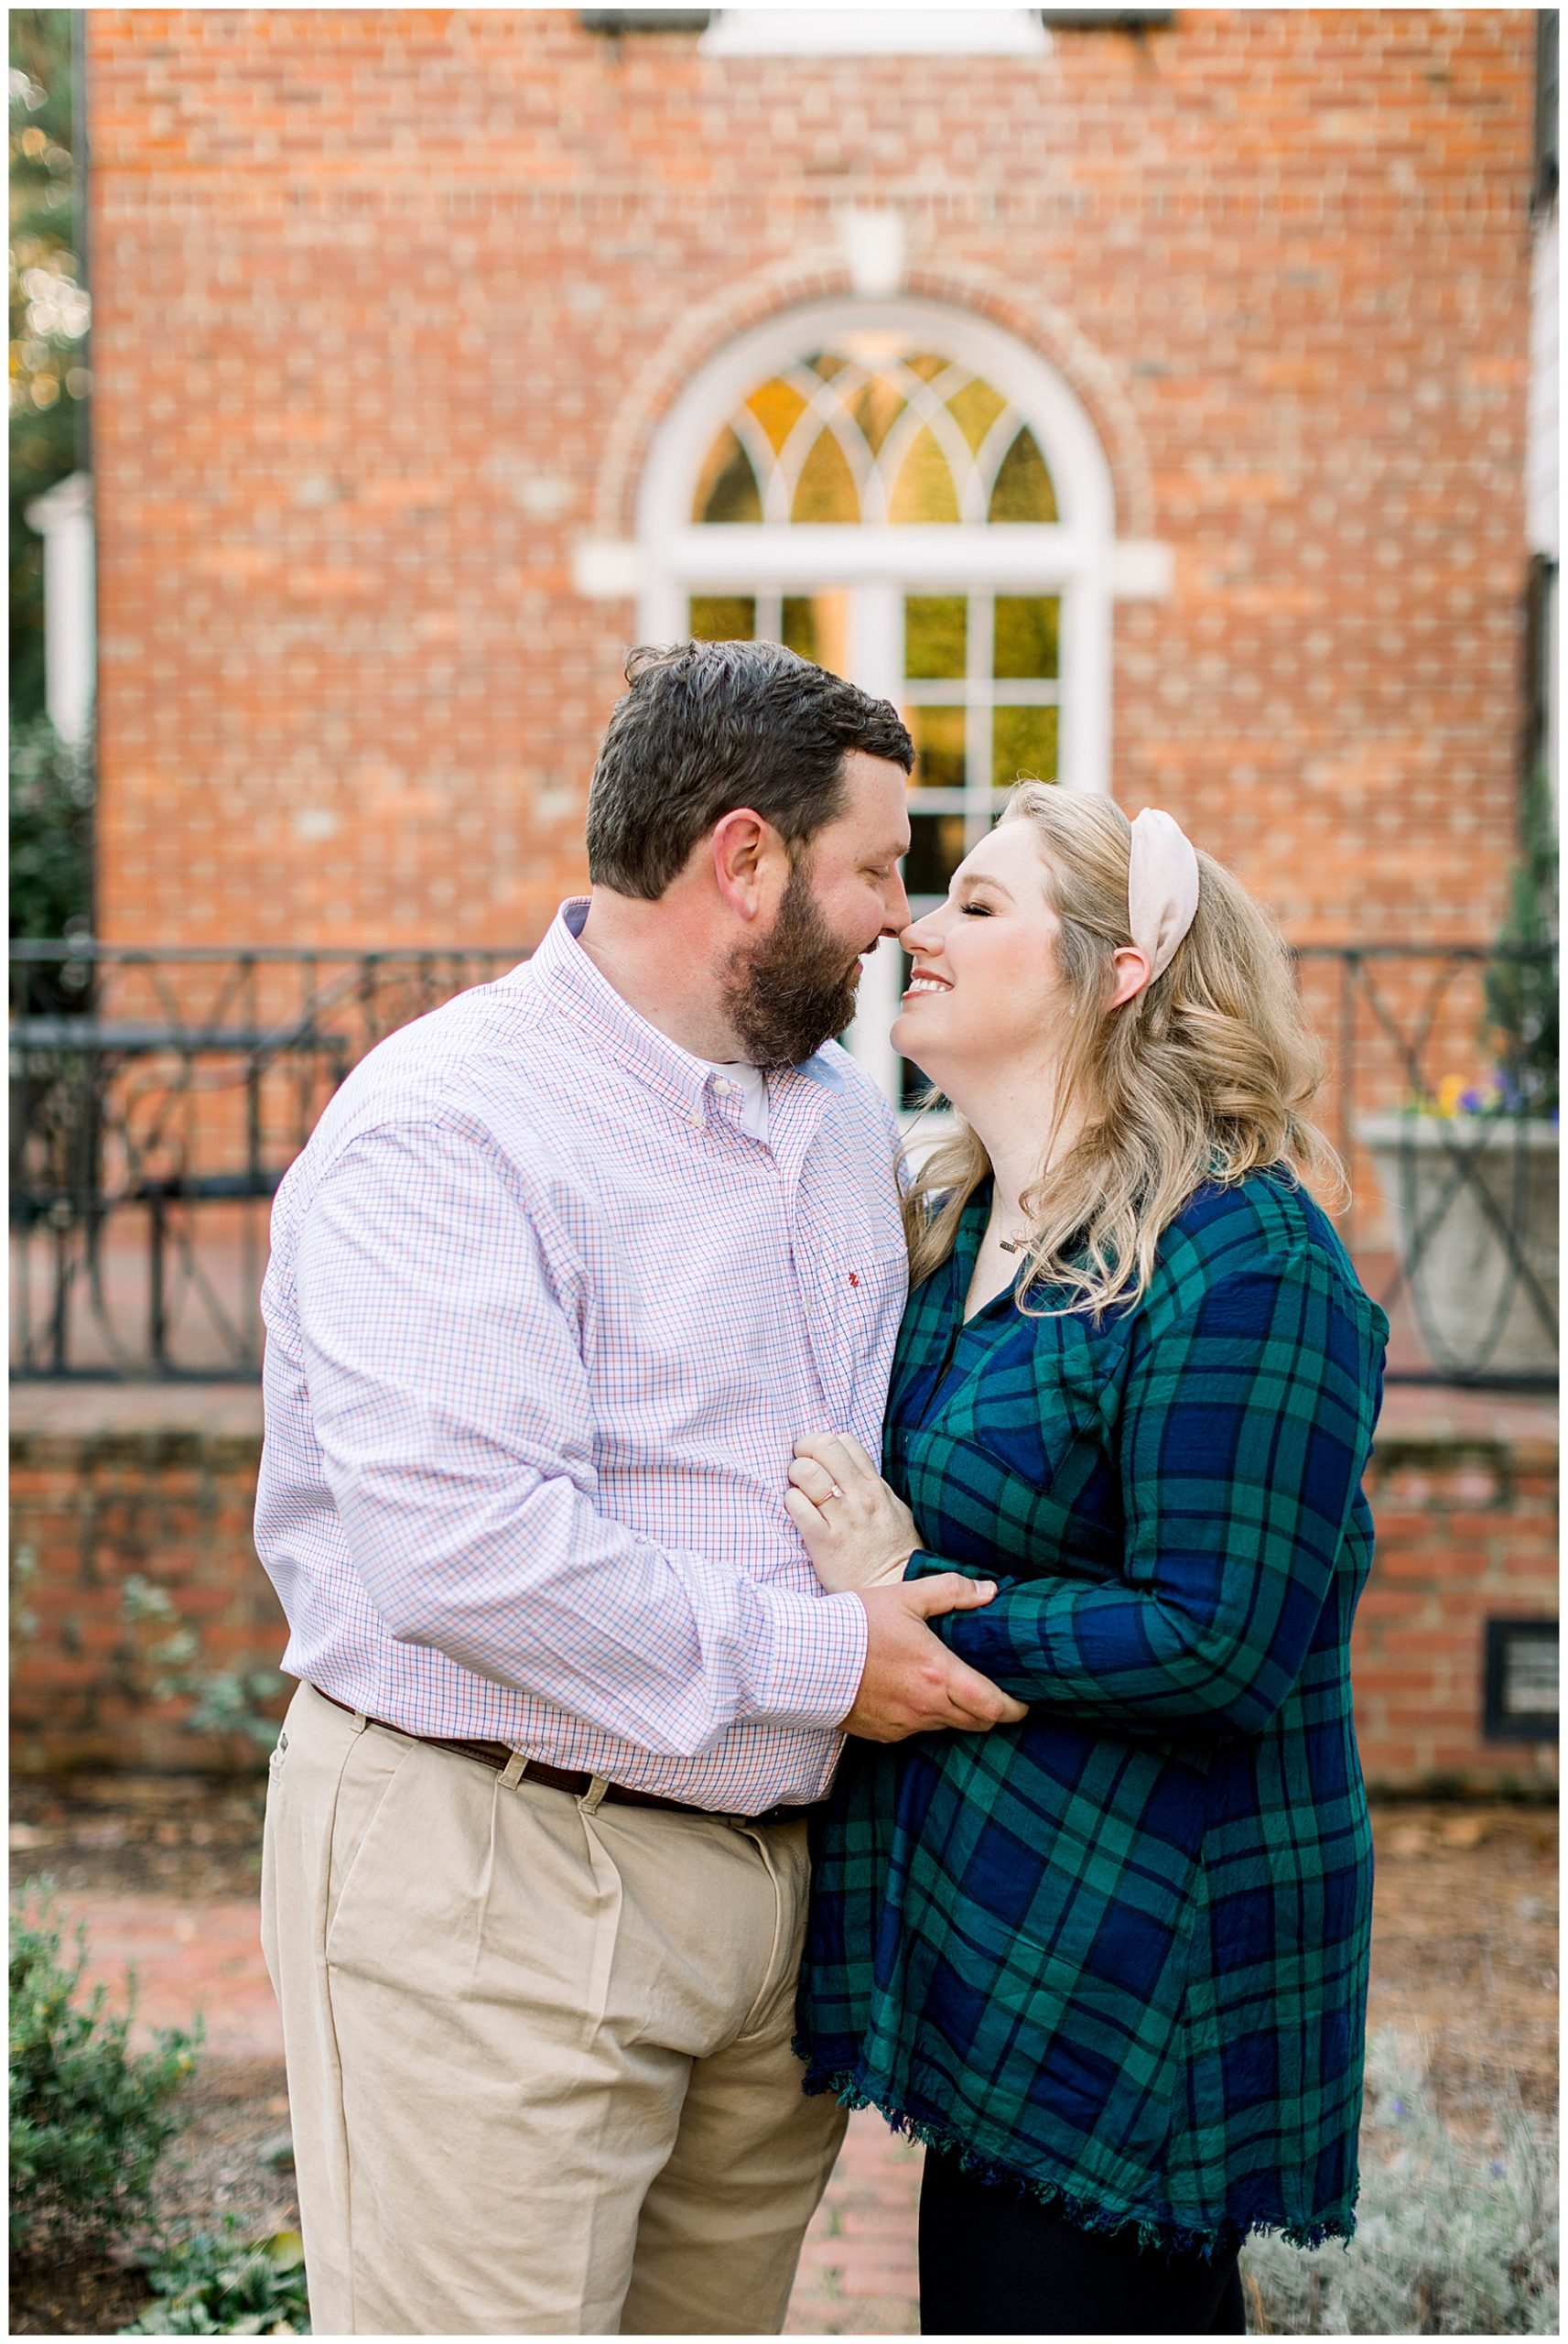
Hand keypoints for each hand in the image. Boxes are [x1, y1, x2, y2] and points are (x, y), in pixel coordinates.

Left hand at [784, 1430, 918, 1591]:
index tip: (817, 1459)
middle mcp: (859, 1496)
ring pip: (807, 1472)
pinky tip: (796, 1511)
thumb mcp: (895, 1510)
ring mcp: (842, 1518)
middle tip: (800, 1466)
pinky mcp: (825, 1541)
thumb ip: (874, 1486)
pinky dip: (791, 1502)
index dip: (823, 1444)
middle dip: (804, 1451)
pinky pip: (798, 1507)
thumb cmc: (894, 1552)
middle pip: (823, 1447)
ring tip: (798, 1490)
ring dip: (795, 1476)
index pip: (844, 1441)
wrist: (895, 1589)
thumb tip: (853, 1468)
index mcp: (874, 1486)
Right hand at [839, 1577, 1029, 1741]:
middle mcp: (927, 1707)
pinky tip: (911, 1693)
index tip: (1023, 1700)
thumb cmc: (855, 1625)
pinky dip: (924, 1716)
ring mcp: (905, 1725)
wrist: (803, 1659)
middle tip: (992, 1691)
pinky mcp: (885, 1734)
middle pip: (977, 1722)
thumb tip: (989, 1591)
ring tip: (949, 1686)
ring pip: (947, 1727)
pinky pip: (917, 1730)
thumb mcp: (906, 1596)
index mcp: (938, 1674)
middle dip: (990, 1710)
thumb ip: (951, 1591)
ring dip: (955, 1711)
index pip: (993, 1706)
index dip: (1015, 1707)